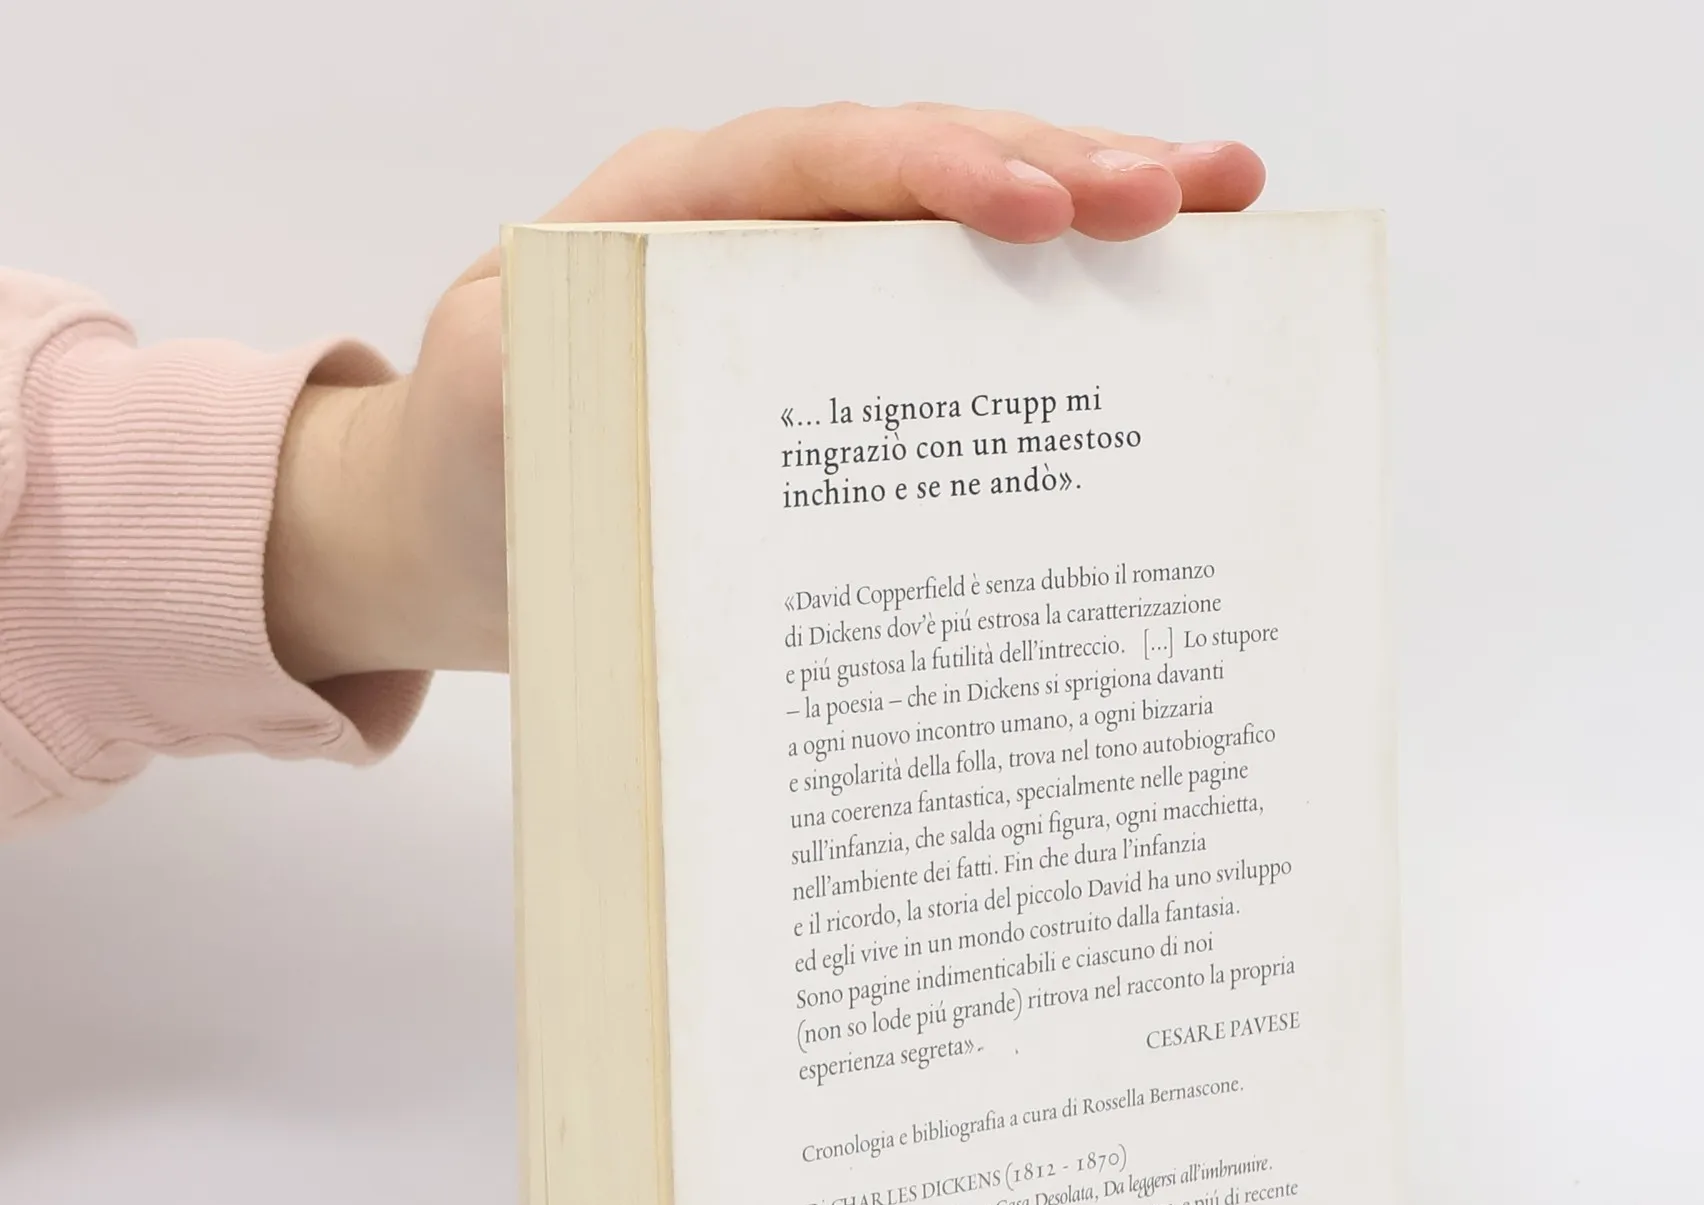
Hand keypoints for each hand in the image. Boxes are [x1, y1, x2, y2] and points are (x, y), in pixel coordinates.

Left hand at [265, 103, 1264, 683]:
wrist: (470, 524)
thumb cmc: (487, 465)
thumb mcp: (496, 415)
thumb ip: (563, 370)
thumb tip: (680, 386)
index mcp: (668, 212)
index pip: (817, 162)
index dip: (933, 174)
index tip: (1038, 209)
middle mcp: (755, 226)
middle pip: (922, 167)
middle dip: (1057, 170)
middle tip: (1184, 195)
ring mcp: (811, 288)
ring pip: (960, 232)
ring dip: (1087, 216)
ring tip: (1215, 208)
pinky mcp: (846, 362)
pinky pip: (956, 319)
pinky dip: (1050, 310)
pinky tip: (1147, 302)